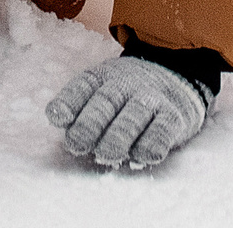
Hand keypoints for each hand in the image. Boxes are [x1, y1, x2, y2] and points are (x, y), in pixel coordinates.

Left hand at [45, 55, 212, 168]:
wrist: (175, 77)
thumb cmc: (127, 94)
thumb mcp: (102, 89)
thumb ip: (81, 106)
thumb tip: (59, 120)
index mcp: (102, 77)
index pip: (83, 85)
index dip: (69, 101)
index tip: (57, 117)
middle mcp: (125, 84)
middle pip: (106, 101)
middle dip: (90, 124)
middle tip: (78, 144)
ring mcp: (151, 99)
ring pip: (134, 116)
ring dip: (119, 137)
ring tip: (106, 155)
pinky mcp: (174, 116)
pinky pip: (163, 130)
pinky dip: (153, 143)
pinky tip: (141, 156)